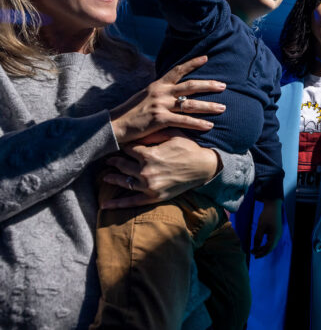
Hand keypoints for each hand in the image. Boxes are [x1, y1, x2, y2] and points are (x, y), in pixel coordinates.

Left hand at [101, 129, 219, 208]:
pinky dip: (117, 204)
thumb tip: (140, 128)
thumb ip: (154, 133)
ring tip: (104, 176)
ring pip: (123, 181)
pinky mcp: (153, 197)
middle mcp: (145, 171)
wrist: (204, 167)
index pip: (127, 148)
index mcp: (149, 155)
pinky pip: (131, 202)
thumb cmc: (189, 148)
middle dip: (113, 160)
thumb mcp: (173, 135)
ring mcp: (148, 186)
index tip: (118, 143)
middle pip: (121, 164)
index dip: (122, 145)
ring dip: (111, 178)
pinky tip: (105, 204)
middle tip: (107, 159)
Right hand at [110, 55, 225, 144]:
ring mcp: (160, 105)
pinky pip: (184, 120)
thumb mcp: (144, 97)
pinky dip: (198, 123)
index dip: (192, 63)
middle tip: (224, 85)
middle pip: (190, 86)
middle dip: (209, 85)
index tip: (206, 58)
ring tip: (223, 107)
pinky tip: (210, 125)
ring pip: (190, 104)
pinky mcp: (160, 119)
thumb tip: (173, 90)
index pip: (177, 70)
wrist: (114, 125)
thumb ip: (159, 92)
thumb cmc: (130, 113)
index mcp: (157, 85)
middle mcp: (160, 92)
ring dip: (209, 106)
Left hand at [252, 198, 282, 257]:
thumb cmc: (267, 215)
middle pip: (271, 247)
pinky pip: (271, 240)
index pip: (269, 248)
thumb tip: (255, 247)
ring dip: (264, 248)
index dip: (262, 253)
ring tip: (255, 249)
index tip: (254, 256)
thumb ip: (258, 237)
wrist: (273, 206)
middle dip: (262, 251)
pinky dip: (266, 243)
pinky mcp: (276, 231)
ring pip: (271, 244)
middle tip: (253, 254)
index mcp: (275, 235)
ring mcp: (278, 233)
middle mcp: (278, 235)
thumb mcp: (260, 226)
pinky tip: (259, 243)